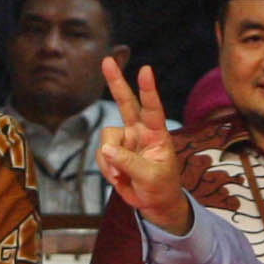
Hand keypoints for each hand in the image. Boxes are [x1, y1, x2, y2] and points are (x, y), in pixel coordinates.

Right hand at [95, 59, 192, 232]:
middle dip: (115, 82)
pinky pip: (102, 154)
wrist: (154, 204)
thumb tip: (107, 150)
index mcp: (157, 133)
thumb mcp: (150, 177)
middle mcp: (140, 131)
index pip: (153, 108)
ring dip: (110, 159)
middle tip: (107, 60)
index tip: (146, 70)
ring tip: (122, 176)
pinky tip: (118, 177)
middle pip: (125, 102)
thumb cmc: (161, 187)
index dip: (148, 90)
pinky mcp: (113, 152)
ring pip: (107, 138)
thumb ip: (129, 162)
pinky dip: (106, 168)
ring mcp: (125, 140)